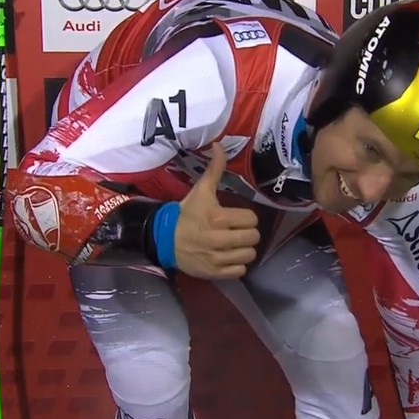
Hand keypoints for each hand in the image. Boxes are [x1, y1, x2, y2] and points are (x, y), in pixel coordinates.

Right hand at [174, 143, 259, 278]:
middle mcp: (219, 239)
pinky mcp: (214, 273)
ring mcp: (217, 258)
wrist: (164, 238)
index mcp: (219, 218)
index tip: (237, 217)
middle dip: (247, 233)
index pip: (251, 219)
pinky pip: (240, 271)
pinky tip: (228, 257)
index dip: (246, 217)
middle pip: (253, 238)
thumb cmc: (187, 214)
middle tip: (237, 231)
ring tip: (235, 245)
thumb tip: (219, 144)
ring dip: (244, 249)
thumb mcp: (201, 190)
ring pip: (249, 255)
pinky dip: (237, 265)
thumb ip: (214, 169)